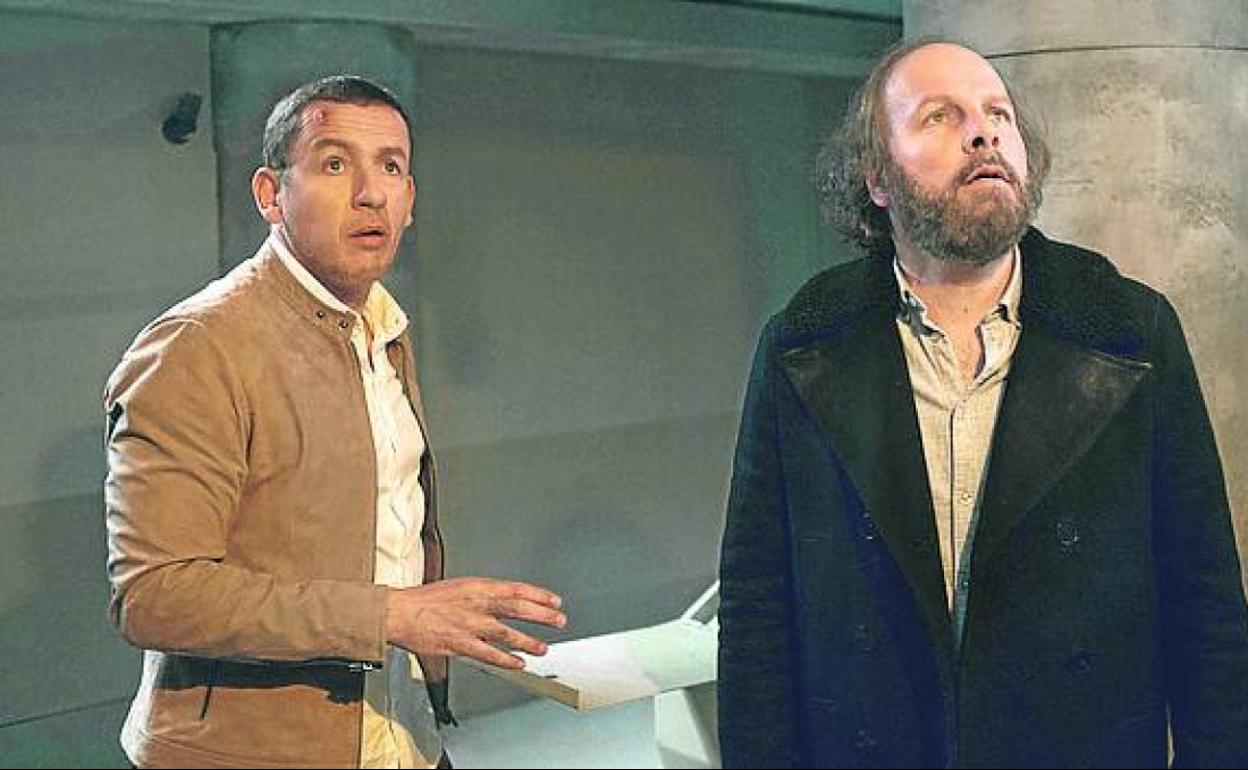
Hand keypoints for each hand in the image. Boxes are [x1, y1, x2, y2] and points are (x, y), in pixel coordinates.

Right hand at [385, 577, 565, 669]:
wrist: (400, 612)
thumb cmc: (427, 600)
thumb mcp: (460, 586)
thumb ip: (484, 594)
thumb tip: (507, 598)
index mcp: (477, 587)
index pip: (516, 588)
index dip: (539, 595)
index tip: (554, 601)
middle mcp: (477, 604)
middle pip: (517, 608)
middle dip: (542, 615)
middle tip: (559, 621)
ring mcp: (469, 625)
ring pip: (506, 633)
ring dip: (528, 641)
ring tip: (542, 647)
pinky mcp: (459, 644)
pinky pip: (488, 654)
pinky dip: (505, 659)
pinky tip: (518, 663)